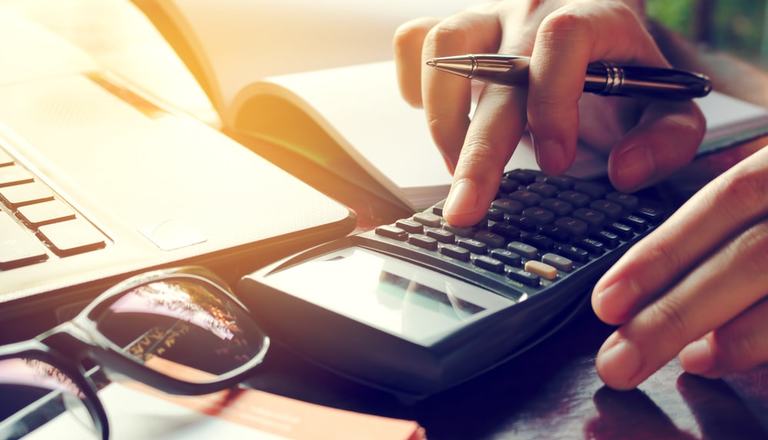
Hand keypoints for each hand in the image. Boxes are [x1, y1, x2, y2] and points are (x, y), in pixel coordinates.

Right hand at [394, 0, 704, 225]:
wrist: (592, 31)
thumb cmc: (621, 69)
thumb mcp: (666, 103)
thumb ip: (667, 138)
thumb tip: (624, 171)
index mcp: (592, 16)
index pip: (561, 42)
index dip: (553, 104)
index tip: (555, 163)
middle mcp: (531, 11)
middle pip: (490, 69)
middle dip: (476, 151)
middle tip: (466, 209)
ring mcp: (486, 18)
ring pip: (441, 51)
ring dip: (443, 119)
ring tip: (457, 167)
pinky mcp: (454, 32)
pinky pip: (413, 43)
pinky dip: (415, 85)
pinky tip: (440, 120)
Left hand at [592, 146, 767, 388]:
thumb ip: (738, 201)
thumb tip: (654, 268)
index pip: (726, 199)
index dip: (662, 252)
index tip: (605, 302)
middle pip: (752, 258)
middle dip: (676, 314)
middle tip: (618, 362)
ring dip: (737, 339)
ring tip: (688, 362)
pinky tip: (736, 359)